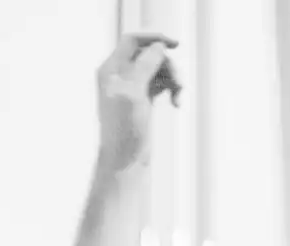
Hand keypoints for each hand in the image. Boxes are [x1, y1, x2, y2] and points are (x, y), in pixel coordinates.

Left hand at [96, 32, 182, 173]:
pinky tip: (177, 102)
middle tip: (177, 83)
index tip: (175, 44)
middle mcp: (119, 77)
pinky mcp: (142, 100)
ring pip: (159, 68)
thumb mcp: (133, 92)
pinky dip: (172, 89)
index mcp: (110, 71)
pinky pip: (162, 82)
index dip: (154, 38)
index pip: (132, 40)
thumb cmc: (124, 131)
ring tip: (179, 96)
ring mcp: (131, 88)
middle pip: (150, 53)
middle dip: (168, 65)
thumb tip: (158, 46)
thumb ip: (144, 65)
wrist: (124, 163)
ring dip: (173, 78)